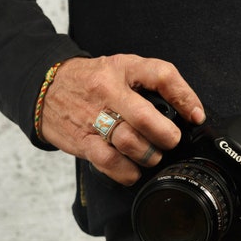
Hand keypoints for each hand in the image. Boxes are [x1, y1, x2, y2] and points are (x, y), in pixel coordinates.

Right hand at [41, 54, 204, 184]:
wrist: (45, 86)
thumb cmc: (93, 82)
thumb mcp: (125, 69)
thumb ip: (155, 85)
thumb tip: (192, 114)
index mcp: (123, 68)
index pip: (161, 75)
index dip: (185, 98)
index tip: (195, 116)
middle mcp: (108, 91)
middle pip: (146, 118)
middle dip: (167, 137)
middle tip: (169, 140)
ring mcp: (93, 117)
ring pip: (130, 143)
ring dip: (149, 156)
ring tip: (151, 154)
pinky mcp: (83, 141)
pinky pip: (111, 163)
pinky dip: (128, 171)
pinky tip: (133, 168)